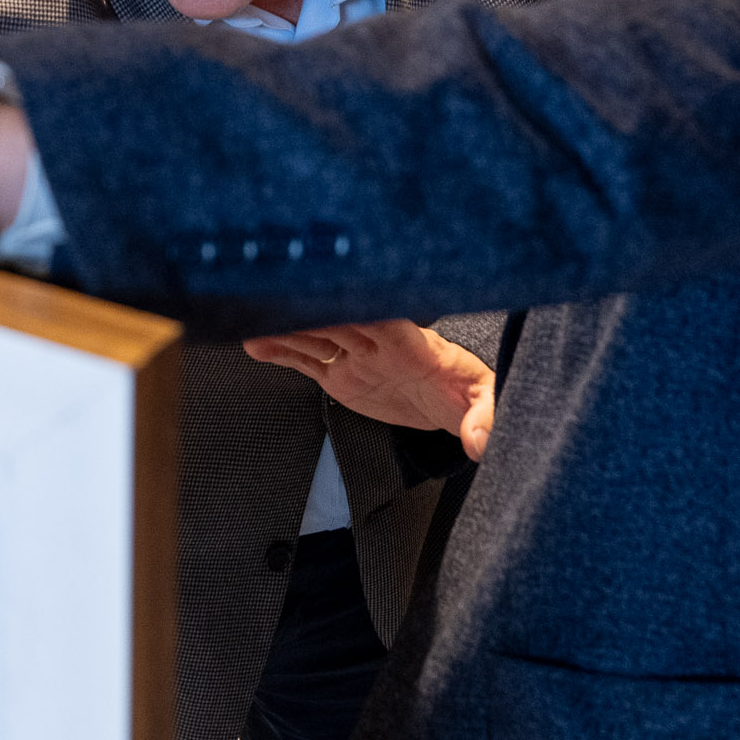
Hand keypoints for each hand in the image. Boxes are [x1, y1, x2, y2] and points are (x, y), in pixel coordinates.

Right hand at [246, 320, 496, 460]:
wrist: (458, 406)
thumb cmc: (474, 395)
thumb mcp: (488, 403)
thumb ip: (486, 416)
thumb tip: (480, 440)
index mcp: (413, 343)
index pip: (379, 319)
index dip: (352, 308)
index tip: (326, 299)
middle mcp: (378, 344)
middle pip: (337, 322)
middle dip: (307, 311)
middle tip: (274, 301)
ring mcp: (357, 360)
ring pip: (316, 339)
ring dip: (285, 330)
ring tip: (251, 323)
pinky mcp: (344, 379)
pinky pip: (309, 363)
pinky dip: (283, 354)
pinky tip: (256, 345)